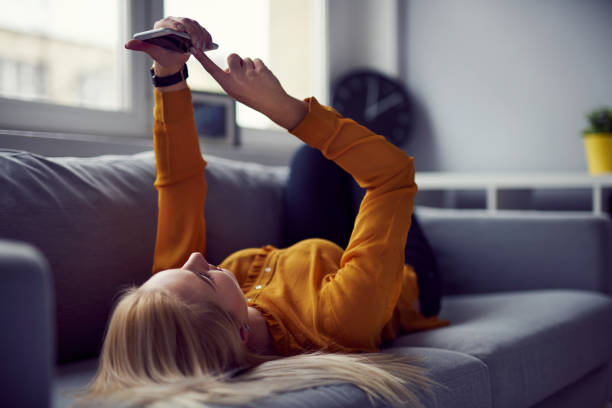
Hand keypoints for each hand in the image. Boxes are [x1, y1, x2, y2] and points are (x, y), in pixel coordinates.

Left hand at [125, 16, 212, 75]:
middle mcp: (175, 22)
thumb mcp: (152, 52)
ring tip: (202, 47)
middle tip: (195, 44)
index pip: (170, 22)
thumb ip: (140, 46)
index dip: (176, 25)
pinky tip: (209, 44)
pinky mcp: (195, 30)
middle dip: (192, 33)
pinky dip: (206, 37)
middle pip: (186, 22)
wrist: (171, 61)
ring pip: (196, 26)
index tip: (181, 31)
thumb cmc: (161, 56)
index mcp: (162, 25)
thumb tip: (127, 44)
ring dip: (201, 36)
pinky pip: (202, 31)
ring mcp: (186, 25)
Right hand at [191, 50, 306, 129]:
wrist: (273, 104)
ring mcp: (249, 73)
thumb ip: (230, 78)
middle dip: (237, 60)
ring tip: (255, 79)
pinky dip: (259, 66)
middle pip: (232, 56)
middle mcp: (236, 78)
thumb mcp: (236, 92)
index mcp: (228, 85)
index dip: (202, 59)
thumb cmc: (253, 97)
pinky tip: (262, 77)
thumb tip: (230, 66)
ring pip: (246, 59)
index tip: (194, 49)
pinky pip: (257, 60)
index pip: (212, 69)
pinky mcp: (261, 69)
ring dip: (250, 66)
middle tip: (243, 71)